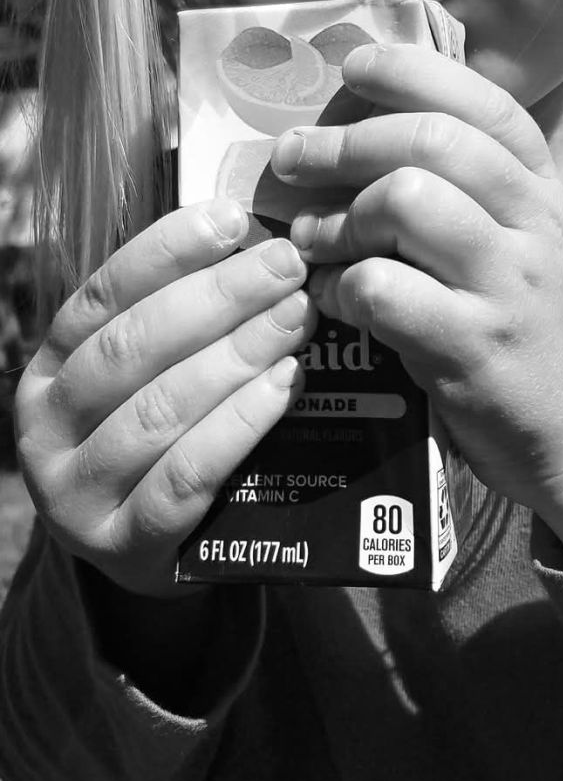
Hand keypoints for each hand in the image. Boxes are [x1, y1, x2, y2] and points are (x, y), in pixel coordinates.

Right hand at [15, 201, 314, 596]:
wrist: (144, 560)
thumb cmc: (155, 453)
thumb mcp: (144, 385)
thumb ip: (178, 329)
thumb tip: (253, 250)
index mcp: (47, 373)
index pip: (102, 296)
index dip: (166, 252)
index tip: (234, 219)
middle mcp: (47, 429)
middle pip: (132, 348)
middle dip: (217, 299)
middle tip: (285, 267)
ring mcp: (78, 493)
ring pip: (159, 410)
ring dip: (236, 356)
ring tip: (296, 319)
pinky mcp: (126, 546)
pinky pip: (187, 476)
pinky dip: (240, 426)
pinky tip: (284, 386)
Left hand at [272, 43, 562, 534]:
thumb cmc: (552, 339)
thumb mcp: (538, 251)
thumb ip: (481, 200)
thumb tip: (374, 152)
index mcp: (547, 194)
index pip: (482, 103)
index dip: (410, 72)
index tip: (352, 70)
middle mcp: (534, 227)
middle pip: (429, 142)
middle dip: (343, 142)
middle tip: (293, 159)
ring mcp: (508, 287)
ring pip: (403, 203)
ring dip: (338, 220)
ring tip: (314, 242)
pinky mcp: (474, 348)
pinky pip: (381, 289)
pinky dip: (341, 287)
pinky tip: (337, 299)